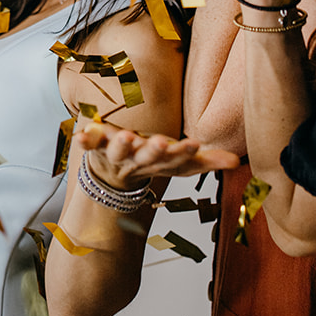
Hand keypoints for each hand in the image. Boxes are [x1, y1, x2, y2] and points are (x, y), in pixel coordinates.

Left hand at [75, 120, 238, 184]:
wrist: (113, 178)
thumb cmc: (152, 162)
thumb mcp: (180, 163)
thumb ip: (206, 161)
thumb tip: (236, 161)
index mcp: (160, 162)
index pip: (176, 160)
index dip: (184, 153)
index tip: (194, 143)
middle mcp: (139, 160)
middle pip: (148, 156)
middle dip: (154, 150)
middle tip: (161, 143)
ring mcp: (116, 153)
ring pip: (119, 149)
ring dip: (122, 145)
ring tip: (127, 137)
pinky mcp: (97, 146)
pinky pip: (89, 143)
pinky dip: (84, 140)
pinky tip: (79, 136)